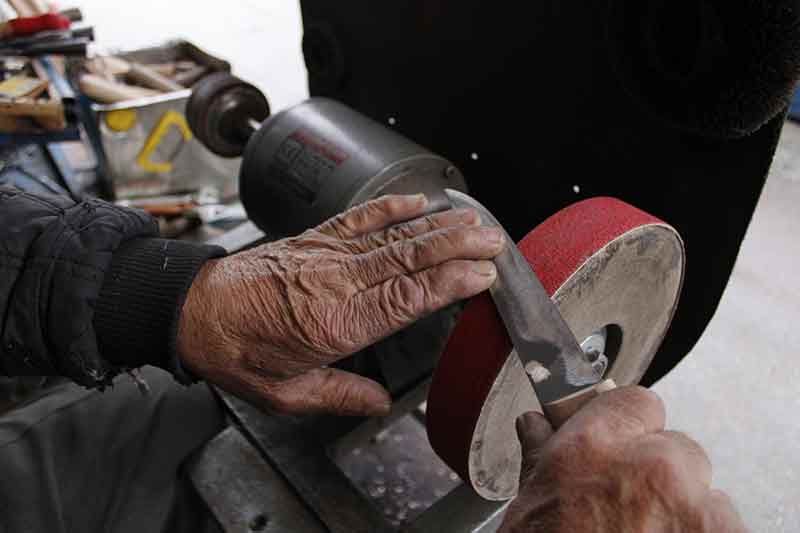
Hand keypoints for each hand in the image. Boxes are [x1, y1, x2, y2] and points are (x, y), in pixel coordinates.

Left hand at [177, 194, 504, 415]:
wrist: (195, 313)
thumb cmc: (239, 353)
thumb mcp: (288, 394)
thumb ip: (340, 395)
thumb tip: (379, 403)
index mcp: (334, 324)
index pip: (405, 298)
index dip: (449, 284)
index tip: (482, 275)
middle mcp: (335, 284)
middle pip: (408, 260)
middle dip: (457, 248)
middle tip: (495, 241)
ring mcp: (325, 256)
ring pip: (392, 236)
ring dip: (436, 227)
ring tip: (473, 221)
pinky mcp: (314, 239)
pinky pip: (359, 218)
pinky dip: (391, 208)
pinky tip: (418, 202)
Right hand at [499, 387, 746, 532]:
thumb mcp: (532, 507)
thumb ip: (542, 456)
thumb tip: (536, 425)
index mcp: (594, 448)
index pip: (636, 401)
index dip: (629, 423)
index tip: (624, 441)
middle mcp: (650, 467)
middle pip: (675, 447)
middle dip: (656, 473)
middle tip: (628, 507)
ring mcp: (694, 509)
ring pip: (702, 491)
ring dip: (682, 510)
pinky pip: (722, 524)